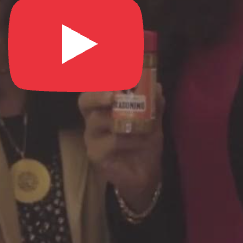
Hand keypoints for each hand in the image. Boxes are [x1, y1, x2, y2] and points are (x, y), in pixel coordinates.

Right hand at [79, 86, 164, 211]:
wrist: (146, 173)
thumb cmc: (144, 142)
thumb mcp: (153, 120)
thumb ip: (155, 104)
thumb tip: (157, 86)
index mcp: (104, 107)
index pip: (94, 87)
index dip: (100, 79)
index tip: (113, 70)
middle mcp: (93, 120)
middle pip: (84, 101)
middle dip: (98, 94)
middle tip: (115, 94)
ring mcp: (92, 138)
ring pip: (98, 121)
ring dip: (123, 120)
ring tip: (143, 124)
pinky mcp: (95, 155)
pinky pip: (110, 142)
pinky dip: (128, 140)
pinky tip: (141, 141)